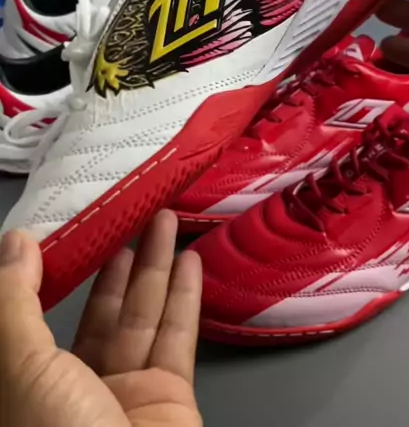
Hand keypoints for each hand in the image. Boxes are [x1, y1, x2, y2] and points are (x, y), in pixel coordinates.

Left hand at [0, 211, 201, 426]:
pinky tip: (189, 262)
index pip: (34, 315)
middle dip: (116, 258)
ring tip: (164, 220)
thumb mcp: (20, 368)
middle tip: (131, 213)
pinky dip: (185, 298)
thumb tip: (15, 244)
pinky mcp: (168, 397)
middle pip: (98, 309)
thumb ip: (15, 302)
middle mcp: (73, 387)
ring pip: (141, 316)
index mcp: (28, 383)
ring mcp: (124, 392)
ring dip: (156, 267)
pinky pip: (176, 338)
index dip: (48, 271)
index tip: (65, 228)